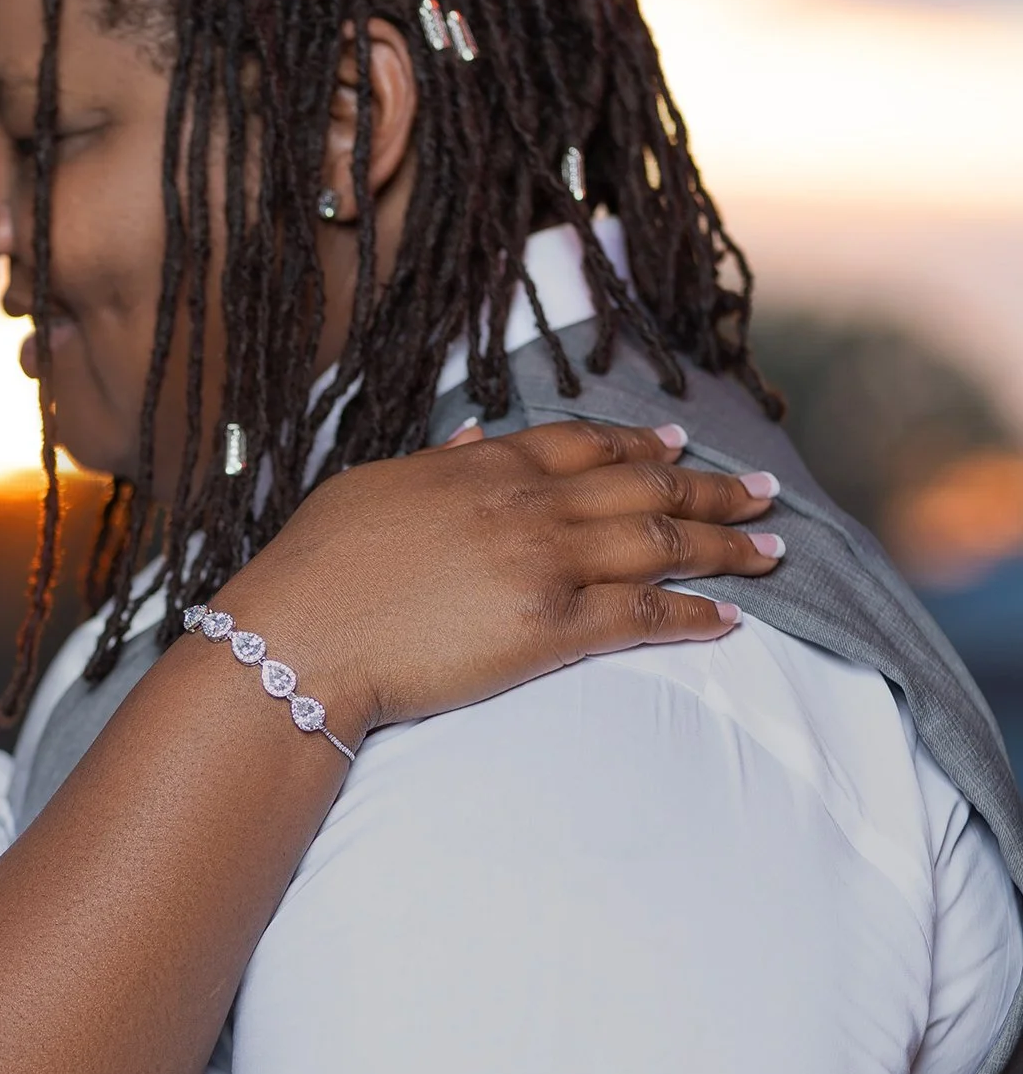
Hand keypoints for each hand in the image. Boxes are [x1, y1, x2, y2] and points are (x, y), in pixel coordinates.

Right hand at [219, 419, 779, 746]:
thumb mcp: (371, 488)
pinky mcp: (548, 629)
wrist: (300, 637)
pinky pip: (640, 616)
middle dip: (711, 489)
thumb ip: (433, 460)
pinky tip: (730, 617)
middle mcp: (526, 505)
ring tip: (773, 548)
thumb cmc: (316, 568)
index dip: (640, 442)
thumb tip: (468, 435)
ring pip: (658, 544)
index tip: (681, 441)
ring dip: (724, 544)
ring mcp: (543, 565)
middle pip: (641, 488)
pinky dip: (692, 614)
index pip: (583, 444)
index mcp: (482, 466)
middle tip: (765, 491)